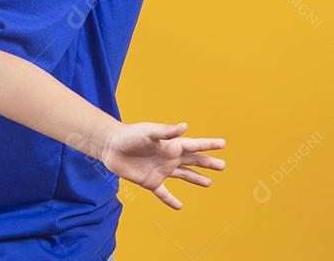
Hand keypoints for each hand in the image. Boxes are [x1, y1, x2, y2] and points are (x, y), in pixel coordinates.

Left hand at [100, 122, 225, 209]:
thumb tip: (185, 126)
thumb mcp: (149, 132)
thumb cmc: (129, 135)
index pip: (194, 145)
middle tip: (222, 166)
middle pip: (193, 162)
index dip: (209, 144)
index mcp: (171, 146)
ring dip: (196, 179)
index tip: (223, 144)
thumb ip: (166, 131)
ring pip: (183, 176)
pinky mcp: (150, 182)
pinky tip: (179, 207)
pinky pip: (163, 193)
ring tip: (209, 183)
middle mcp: (169, 158)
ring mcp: (161, 171)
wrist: (110, 146)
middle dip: (207, 163)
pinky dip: (170, 200)